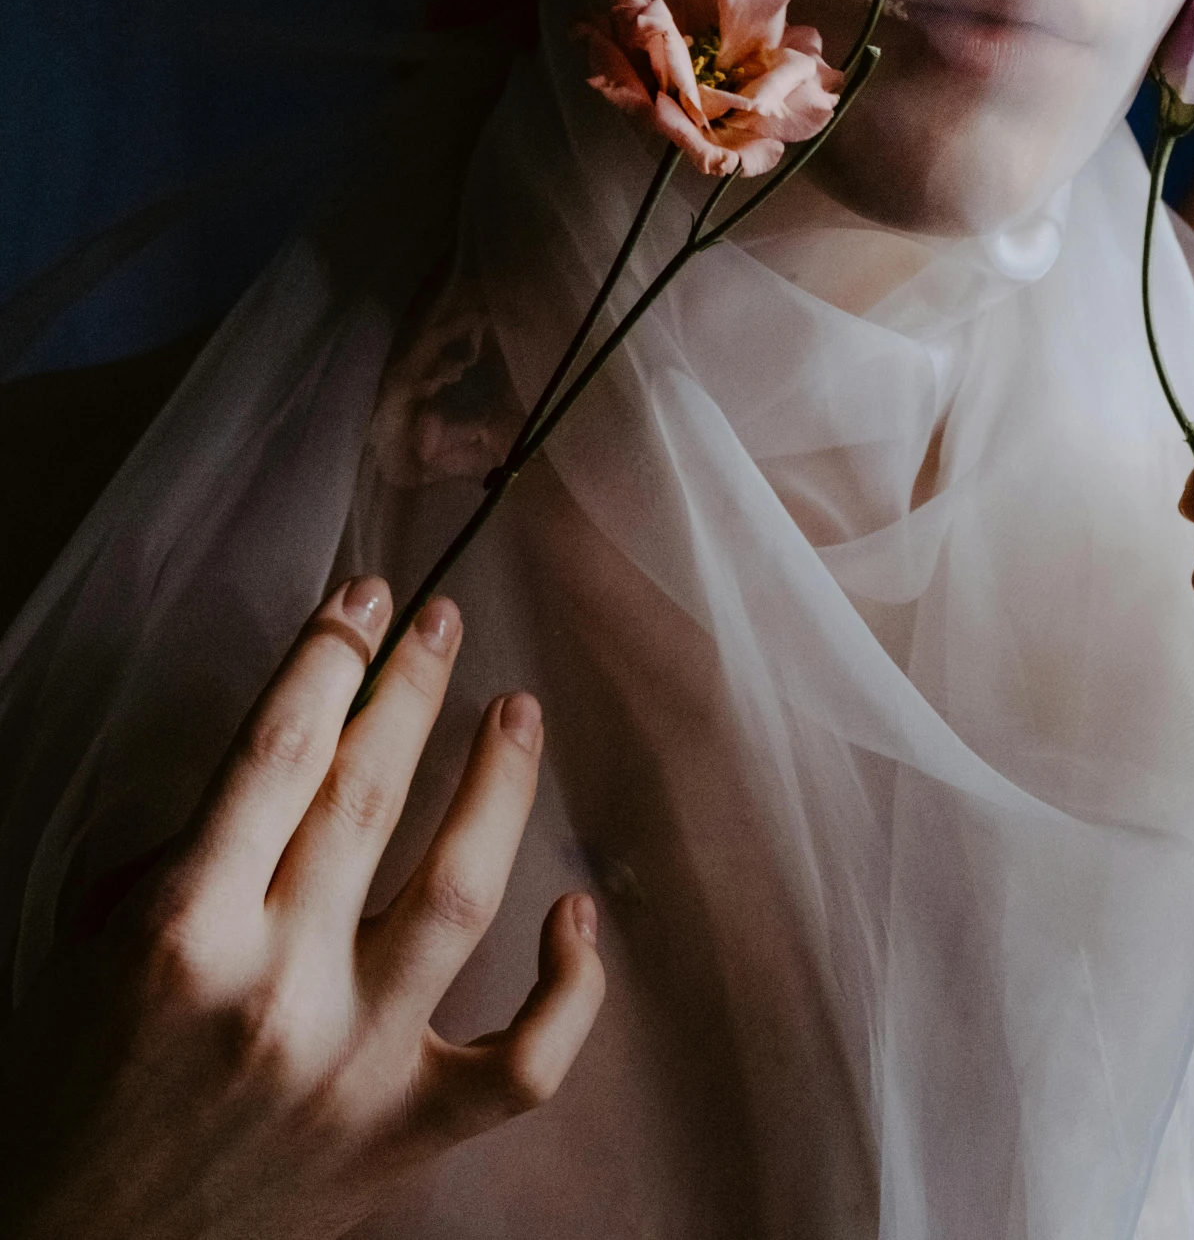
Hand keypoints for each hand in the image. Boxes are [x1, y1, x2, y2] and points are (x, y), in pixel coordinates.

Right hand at [1, 578, 604, 1239]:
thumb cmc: (76, 1083)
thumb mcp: (97, 943)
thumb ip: (192, 850)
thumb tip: (295, 755)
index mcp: (182, 935)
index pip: (277, 751)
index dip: (331, 657)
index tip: (367, 599)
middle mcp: (275, 993)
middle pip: (370, 795)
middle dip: (414, 687)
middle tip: (445, 620)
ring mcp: (352, 1068)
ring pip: (461, 895)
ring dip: (499, 788)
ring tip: (517, 713)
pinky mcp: (403, 1136)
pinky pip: (522, 1062)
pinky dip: (569, 988)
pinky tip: (576, 911)